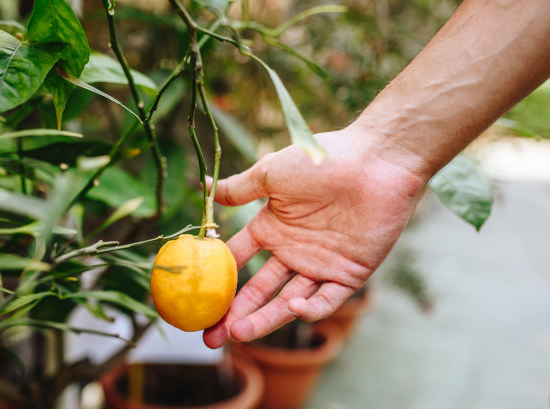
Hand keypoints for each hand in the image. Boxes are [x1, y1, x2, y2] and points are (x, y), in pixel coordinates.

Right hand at [203, 127, 426, 348]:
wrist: (373, 160)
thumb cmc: (321, 160)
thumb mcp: (271, 173)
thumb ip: (240, 188)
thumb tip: (206, 189)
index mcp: (272, 229)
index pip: (238, 261)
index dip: (217, 281)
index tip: (196, 301)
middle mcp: (293, 251)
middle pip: (259, 290)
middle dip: (235, 314)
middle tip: (212, 337)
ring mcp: (320, 265)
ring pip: (288, 302)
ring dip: (265, 319)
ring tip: (239, 334)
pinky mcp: (349, 274)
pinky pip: (327, 299)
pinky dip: (312, 309)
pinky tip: (294, 309)